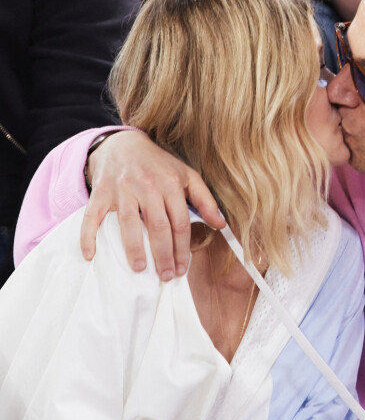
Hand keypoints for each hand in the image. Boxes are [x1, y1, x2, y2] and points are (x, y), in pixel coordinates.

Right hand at [82, 130, 224, 280]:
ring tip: (140, 269)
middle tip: (166, 275)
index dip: (182, 248)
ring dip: (134, 249)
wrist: (123, 144)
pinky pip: (92, 216)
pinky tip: (90, 255)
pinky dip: (88, 236)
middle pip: (158, 226)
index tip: (182, 268)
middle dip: (164, 254)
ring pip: (129, 223)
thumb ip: (205, 200)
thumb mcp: (187, 176)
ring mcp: (122, 189)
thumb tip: (221, 224)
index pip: (180, 223)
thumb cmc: (159, 165)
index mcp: (171, 184)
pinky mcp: (101, 192)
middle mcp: (147, 186)